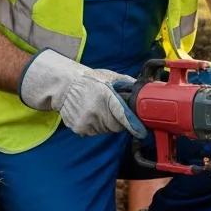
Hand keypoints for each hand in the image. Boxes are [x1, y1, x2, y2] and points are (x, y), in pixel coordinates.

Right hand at [19, 50, 146, 137]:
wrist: (64, 85)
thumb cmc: (89, 80)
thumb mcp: (110, 77)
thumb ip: (128, 83)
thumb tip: (146, 89)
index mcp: (106, 96)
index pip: (123, 115)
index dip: (133, 125)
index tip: (141, 132)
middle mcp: (96, 110)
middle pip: (116, 126)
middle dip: (117, 121)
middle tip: (110, 109)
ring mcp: (86, 121)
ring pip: (105, 130)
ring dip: (105, 123)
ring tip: (97, 109)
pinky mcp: (79, 128)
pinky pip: (93, 132)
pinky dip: (94, 126)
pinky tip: (89, 114)